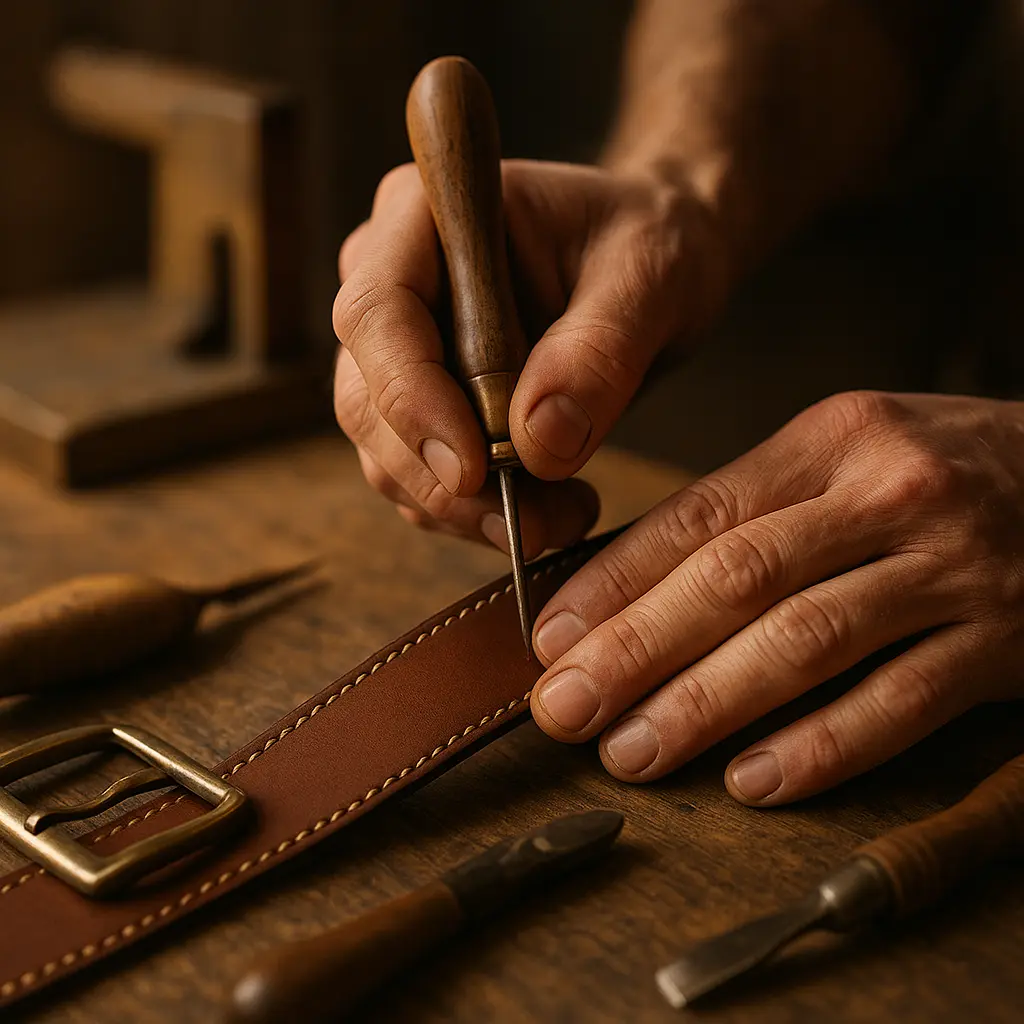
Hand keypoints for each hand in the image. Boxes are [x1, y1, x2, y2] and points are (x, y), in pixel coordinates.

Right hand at [333, 159, 729, 556]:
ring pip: (387, 452)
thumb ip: (598, 352)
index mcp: (426, 217)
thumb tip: (537, 441)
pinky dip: (476, 512)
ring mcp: (401, 349)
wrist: (659, 268)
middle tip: (536, 521)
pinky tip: (550, 508)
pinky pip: (423, 477)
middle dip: (441, 475)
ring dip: (464, 508)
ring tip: (565, 516)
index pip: (377, 312)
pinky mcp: (426, 405)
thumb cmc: (653, 243)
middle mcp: (396, 281)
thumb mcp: (651, 279)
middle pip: (366, 397)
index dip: (410, 398)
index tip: (471, 470)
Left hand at [530, 391, 1023, 803]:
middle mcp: (889, 494)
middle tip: (563, 706)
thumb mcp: (850, 454)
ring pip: (806, 642)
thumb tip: (631, 585)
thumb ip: (756, 509)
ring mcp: (952, 569)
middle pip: (739, 577)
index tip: (551, 635)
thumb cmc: (944, 472)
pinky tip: (752, 781)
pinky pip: (900, 704)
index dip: (618, 578)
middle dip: (637, 648)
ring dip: (707, 704)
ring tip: (632, 750)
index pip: (701, 512)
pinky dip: (822, 748)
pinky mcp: (1005, 643)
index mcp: (834, 439)